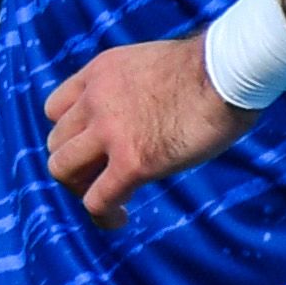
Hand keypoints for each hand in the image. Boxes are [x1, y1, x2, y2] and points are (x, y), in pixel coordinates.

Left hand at [43, 38, 244, 225]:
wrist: (229, 70)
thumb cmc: (213, 68)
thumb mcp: (155, 65)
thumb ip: (138, 87)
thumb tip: (151, 109)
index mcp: (100, 73)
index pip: (56, 109)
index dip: (71, 134)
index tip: (93, 147)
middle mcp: (95, 100)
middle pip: (56, 142)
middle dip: (75, 164)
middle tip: (103, 177)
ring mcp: (109, 131)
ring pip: (63, 170)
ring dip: (82, 190)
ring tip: (109, 200)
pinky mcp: (133, 161)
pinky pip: (97, 200)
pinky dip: (104, 216)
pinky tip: (121, 219)